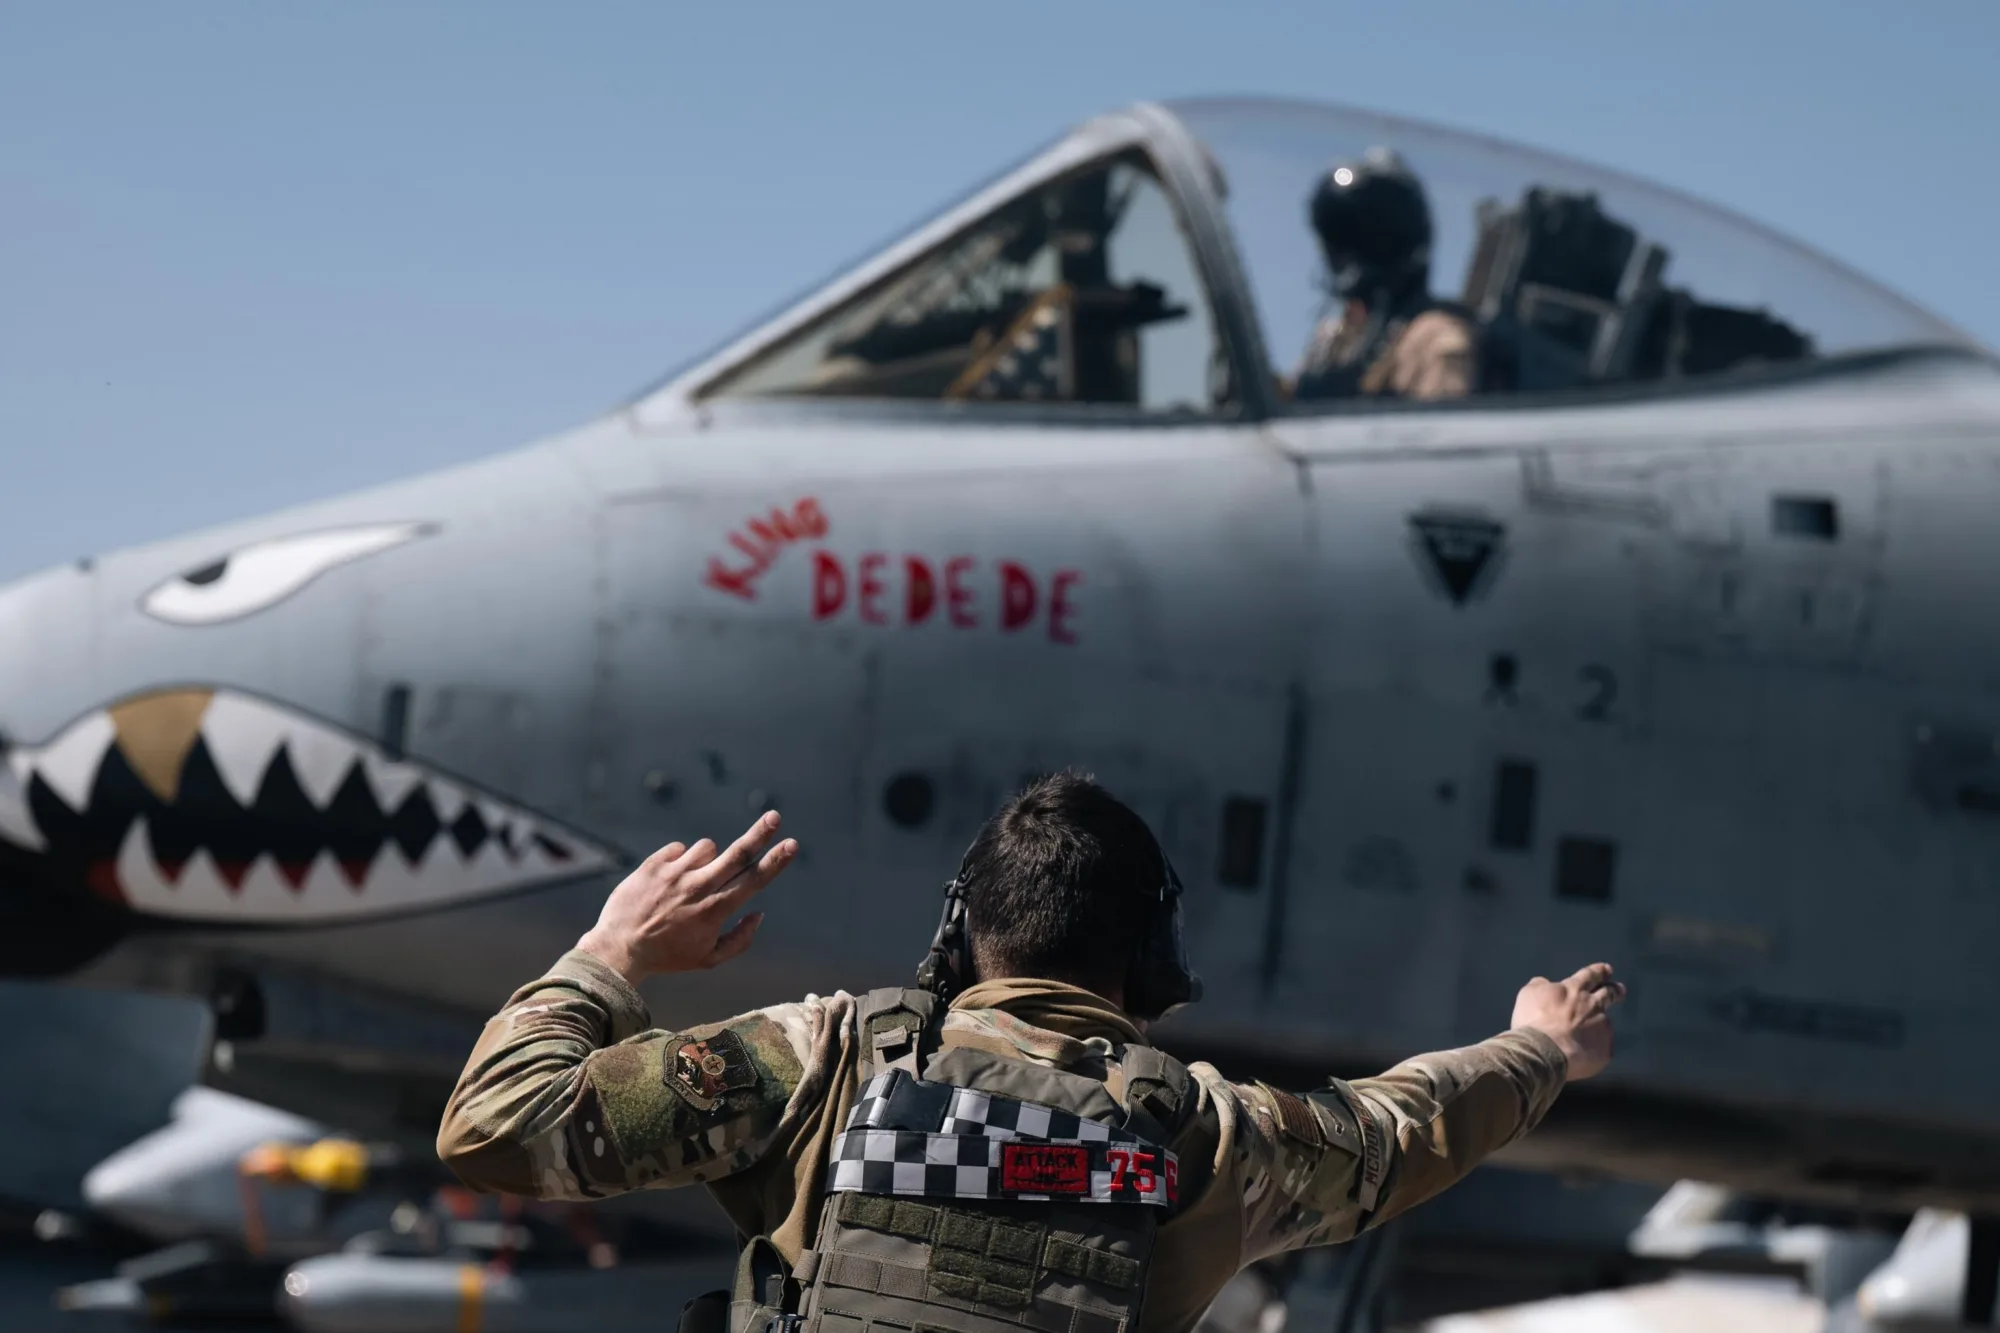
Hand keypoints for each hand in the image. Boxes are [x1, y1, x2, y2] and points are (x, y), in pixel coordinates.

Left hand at [576, 812, 796, 985]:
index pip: (753, 880)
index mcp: (715, 910)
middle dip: (760, 833)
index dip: (776, 861)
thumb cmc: (667, 956)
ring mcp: (674, 874)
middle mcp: (697, 888)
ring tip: (690, 883)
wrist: (618, 949)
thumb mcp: (707, 959)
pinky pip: (679, 849)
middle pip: (737, 853)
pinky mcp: (653, 865)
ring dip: (708, 859)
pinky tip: (669, 881)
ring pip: (707, 848)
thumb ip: (740, 939)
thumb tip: (759, 914)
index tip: (792, 844)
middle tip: (775, 816)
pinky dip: (681, 860)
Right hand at [1511, 963, 1625, 1081]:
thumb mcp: (1529, 994)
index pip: (1590, 975)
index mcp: (1574, 989)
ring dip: (1596, 1025)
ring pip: (1603, 1023)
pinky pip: (1601, 1047)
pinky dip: (1592, 1049)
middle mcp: (1593, 1005)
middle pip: (1609, 994)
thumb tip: (1544, 982)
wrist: (1544, 1052)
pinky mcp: (1605, 1050)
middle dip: (1615, 990)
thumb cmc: (1533, 1021)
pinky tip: (1580, 1055)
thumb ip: (1540, 985)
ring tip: (1583, 1036)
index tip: (1607, 969)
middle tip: (1620, 990)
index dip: (1599, 971)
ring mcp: (1602, 1028)